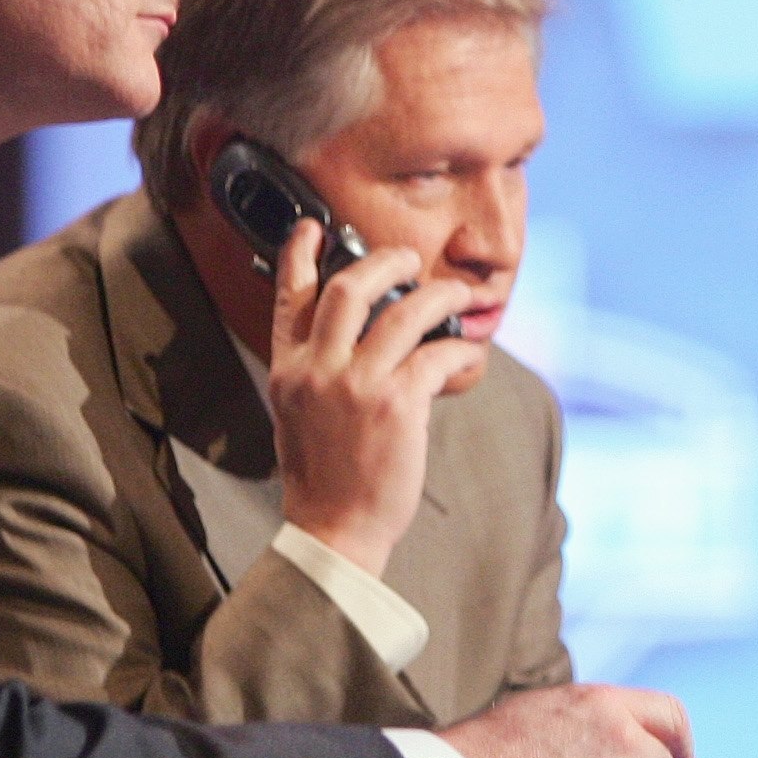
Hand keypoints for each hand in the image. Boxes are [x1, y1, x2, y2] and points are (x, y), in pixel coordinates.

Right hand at [266, 218, 482, 576]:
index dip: (300, 254)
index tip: (312, 228)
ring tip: (455, 294)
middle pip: (347, 288)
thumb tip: (365, 336)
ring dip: (436, 295)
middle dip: (384, 262)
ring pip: (402, 312)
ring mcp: (355, 385)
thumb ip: (318, 371)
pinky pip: (436, 356)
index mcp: (289, 370)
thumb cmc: (323, 477)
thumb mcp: (298, 414)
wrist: (333, 530)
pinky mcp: (396, 404)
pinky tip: (468, 356)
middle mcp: (316, 370)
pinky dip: (459, 351)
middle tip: (408, 260)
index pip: (290, 297)